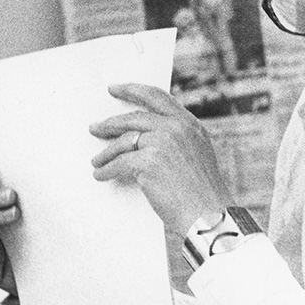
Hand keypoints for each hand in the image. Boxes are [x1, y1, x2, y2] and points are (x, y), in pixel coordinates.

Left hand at [89, 83, 232, 233]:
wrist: (208, 216)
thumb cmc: (201, 194)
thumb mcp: (195, 155)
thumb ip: (176, 139)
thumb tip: (142, 136)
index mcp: (189, 124)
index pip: (157, 97)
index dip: (133, 90)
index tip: (115, 88)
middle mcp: (176, 128)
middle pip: (134, 118)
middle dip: (111, 123)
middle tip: (96, 128)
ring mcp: (162, 142)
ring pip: (124, 141)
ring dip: (106, 152)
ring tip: (97, 160)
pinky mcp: (149, 161)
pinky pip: (119, 163)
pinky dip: (107, 170)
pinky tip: (100, 174)